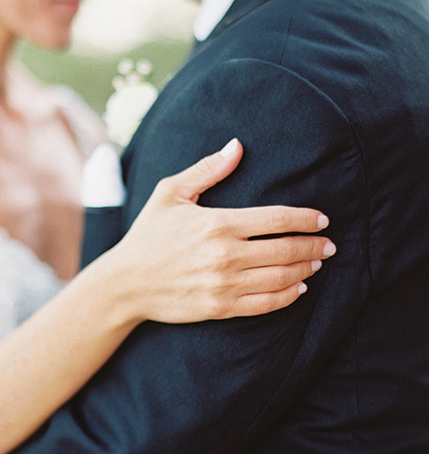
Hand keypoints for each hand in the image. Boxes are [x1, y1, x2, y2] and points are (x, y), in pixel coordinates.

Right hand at [110, 139, 335, 323]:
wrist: (125, 284)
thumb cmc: (147, 235)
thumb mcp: (170, 193)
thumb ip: (207, 170)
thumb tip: (237, 146)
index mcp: (218, 224)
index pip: (277, 219)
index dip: (305, 219)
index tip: (322, 220)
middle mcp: (225, 255)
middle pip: (286, 250)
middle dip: (314, 247)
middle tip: (329, 245)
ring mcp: (224, 285)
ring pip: (280, 278)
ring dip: (305, 270)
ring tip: (316, 263)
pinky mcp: (220, 308)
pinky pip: (265, 304)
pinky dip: (287, 297)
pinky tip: (298, 288)